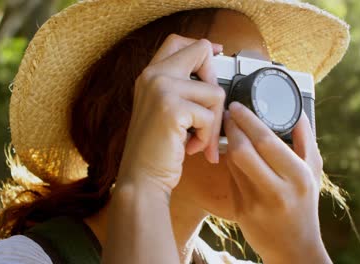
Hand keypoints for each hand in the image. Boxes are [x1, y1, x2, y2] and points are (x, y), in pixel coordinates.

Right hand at [116, 34, 224, 193]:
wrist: (141, 178)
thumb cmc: (155, 150)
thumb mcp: (163, 111)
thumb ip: (180, 91)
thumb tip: (213, 80)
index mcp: (150, 75)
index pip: (178, 41)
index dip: (203, 46)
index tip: (218, 52)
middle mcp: (153, 76)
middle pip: (202, 51)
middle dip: (215, 83)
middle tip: (208, 111)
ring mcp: (161, 88)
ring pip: (214, 92)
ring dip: (212, 123)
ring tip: (195, 139)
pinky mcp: (171, 108)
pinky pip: (210, 116)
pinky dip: (207, 136)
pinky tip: (190, 147)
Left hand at [224, 102, 330, 262]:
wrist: (293, 248)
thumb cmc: (304, 205)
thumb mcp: (313, 173)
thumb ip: (306, 141)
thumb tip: (297, 112)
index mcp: (298, 177)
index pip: (265, 141)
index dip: (247, 120)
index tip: (237, 106)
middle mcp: (277, 190)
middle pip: (243, 150)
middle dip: (231, 127)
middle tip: (228, 113)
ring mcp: (256, 202)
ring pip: (233, 162)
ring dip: (227, 141)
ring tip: (230, 128)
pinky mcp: (240, 211)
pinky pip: (230, 177)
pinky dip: (229, 160)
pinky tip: (232, 151)